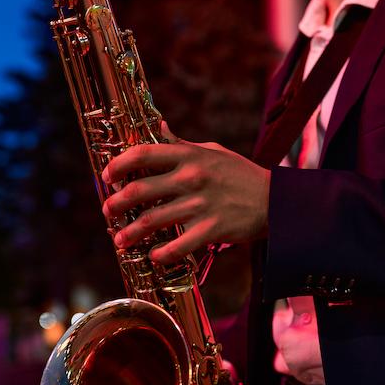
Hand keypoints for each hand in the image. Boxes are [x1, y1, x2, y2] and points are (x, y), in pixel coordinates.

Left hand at [101, 123, 270, 264]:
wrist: (277, 200)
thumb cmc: (241, 174)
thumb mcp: (212, 151)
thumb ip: (182, 144)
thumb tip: (159, 128)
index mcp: (189, 155)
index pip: (144, 153)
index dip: (119, 164)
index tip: (107, 175)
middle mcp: (192, 177)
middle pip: (141, 190)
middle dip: (116, 203)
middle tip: (108, 212)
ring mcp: (201, 204)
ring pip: (154, 220)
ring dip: (131, 233)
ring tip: (120, 240)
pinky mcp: (213, 228)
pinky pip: (180, 245)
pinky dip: (163, 253)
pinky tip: (154, 256)